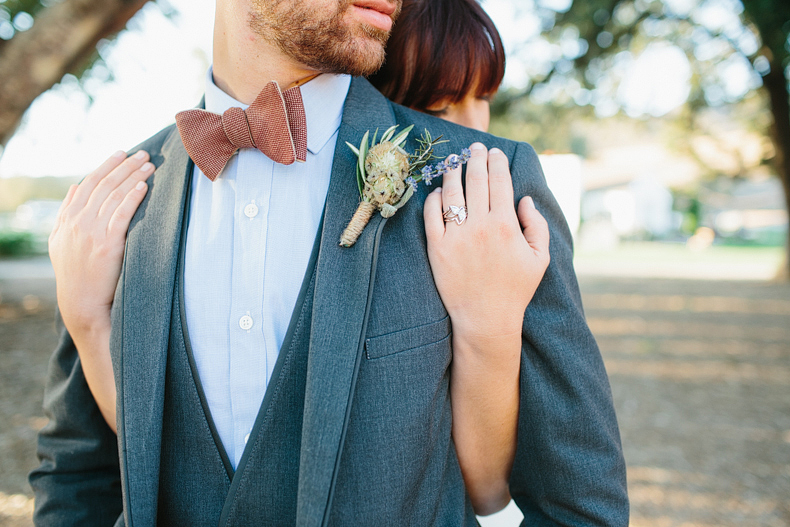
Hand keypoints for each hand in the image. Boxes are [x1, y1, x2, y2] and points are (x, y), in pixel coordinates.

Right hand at [49, 150, 153, 338]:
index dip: (106, 166)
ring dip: (133, 177)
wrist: (81, 303)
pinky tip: (143, 187)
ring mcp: (91, 233)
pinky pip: (121, 215)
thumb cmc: (75, 273)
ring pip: (114, 196)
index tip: (122, 153)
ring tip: (150, 165)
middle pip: (104, 185)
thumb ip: (67, 212)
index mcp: (67, 218)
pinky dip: (132, 198)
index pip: (89, 183)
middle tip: (144, 154)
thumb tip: (75, 187)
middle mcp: (78, 222)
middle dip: (125, 166)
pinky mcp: (107, 245)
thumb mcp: (61, 241)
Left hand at [424, 143, 549, 342]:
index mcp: (506, 226)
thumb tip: (525, 200)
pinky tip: (438, 191)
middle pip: (475, 181)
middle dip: (476, 158)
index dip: (497, 162)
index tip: (495, 152)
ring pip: (452, 193)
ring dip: (453, 172)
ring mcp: (456, 237)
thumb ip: (537, 225)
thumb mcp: (539, 258)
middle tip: (475, 148)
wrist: (486, 319)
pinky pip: (432, 215)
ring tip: (454, 161)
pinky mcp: (437, 248)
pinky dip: (434, 199)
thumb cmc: (515, 290)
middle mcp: (480, 227)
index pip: (500, 182)